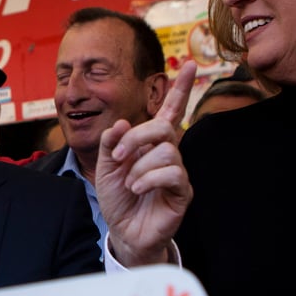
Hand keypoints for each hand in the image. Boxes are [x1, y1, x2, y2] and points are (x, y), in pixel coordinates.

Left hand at [96, 61, 195, 266]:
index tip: (189, 64)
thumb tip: (122, 124)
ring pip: (167, 151)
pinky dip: (149, 179)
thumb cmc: (118, 198)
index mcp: (151, 144)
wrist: (122, 231)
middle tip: (119, 156)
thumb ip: (112, 143)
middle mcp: (168, 154)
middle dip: (137, 138)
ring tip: (130, 183)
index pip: (170, 112)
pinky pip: (173, 173)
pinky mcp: (182, 191)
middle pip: (163, 128)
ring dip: (140, 166)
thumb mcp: (106, 166)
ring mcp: (177, 172)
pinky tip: (138, 189)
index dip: (180, 89)